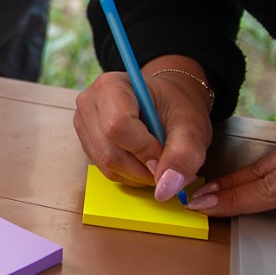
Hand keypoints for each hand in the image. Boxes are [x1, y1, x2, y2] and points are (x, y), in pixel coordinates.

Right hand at [73, 57, 213, 201]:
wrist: (165, 101)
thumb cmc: (176, 106)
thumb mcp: (191, 127)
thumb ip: (183, 155)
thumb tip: (166, 188)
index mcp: (111, 86)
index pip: (117, 127)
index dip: (144, 150)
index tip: (165, 155)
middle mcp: (89, 103)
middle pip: (109, 152)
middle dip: (142, 168)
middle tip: (166, 164)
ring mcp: (84, 124)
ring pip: (106, 165)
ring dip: (137, 174)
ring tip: (157, 160)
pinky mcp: (87, 142)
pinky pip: (105, 169)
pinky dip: (129, 174)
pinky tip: (143, 160)